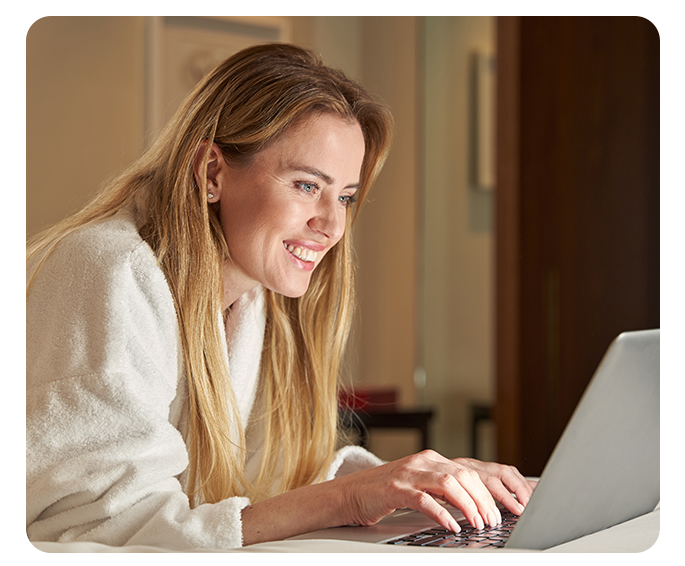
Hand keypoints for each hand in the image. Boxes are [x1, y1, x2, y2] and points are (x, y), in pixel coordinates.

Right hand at [337, 450, 522, 532]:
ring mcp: (409, 473)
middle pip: (465, 474)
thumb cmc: (388, 493)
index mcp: (434, 460)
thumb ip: (446, 490)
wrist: (350, 493)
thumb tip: (479, 506)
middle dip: (486, 499)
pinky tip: (452, 526)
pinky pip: (423, 499)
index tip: (513, 506)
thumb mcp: (422, 487)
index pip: (473, 469)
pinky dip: (441, 513)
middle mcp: (424, 462)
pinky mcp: (395, 489)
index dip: (496, 488)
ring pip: (449, 482)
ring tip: (479, 523)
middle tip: (495, 520)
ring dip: (468, 505)